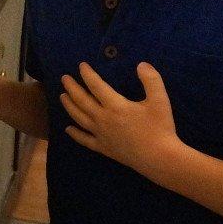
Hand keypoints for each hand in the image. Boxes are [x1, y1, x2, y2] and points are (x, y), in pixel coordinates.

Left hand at [60, 62, 181, 175]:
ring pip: (79, 118)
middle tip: (64, 78)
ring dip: (69, 106)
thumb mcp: (160, 100)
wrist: (159, 158)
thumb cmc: (160, 128)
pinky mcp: (103, 148)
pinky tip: (68, 129)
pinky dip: (75, 134)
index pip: (96, 86)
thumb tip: (141, 64)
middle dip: (72, 88)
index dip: (87, 74)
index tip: (81, 66)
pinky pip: (85, 140)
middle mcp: (103, 119)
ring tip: (62, 97)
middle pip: (82, 101)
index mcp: (115, 106)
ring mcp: (101, 134)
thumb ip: (151, 80)